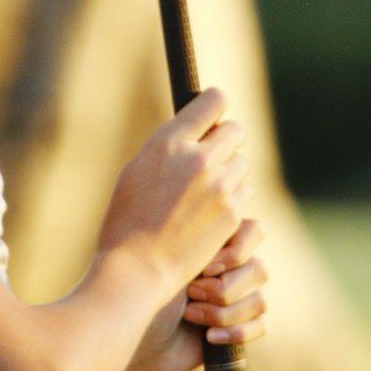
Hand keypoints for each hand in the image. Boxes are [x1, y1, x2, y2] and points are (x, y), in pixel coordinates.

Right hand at [97, 88, 253, 301]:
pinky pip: (243, 190)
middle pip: (235, 130)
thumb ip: (169, 147)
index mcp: (168, 142)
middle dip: (224, 139)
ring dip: (228, 169)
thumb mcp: (136, 170)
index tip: (212, 108)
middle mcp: (199, 159)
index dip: (214, 102)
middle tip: (208, 153)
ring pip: (241, 162)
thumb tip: (196, 132)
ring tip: (201, 190)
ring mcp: (220, 187)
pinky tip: (207, 211)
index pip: (212, 102)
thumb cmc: (127, 219)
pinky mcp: (233, 213)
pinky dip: (231, 196)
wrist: (138, 268)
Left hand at [119, 217, 267, 370]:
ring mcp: (233, 300)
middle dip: (225, 287)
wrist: (122, 335)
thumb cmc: (130, 286)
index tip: (202, 265)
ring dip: (223, 311)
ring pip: (260, 299)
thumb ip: (186, 216)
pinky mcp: (236, 330)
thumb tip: (210, 189)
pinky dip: (235, 332)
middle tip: (190, 292)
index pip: (253, 231)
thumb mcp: (156, 245)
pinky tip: (208, 336)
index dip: (235, 251)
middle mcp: (225, 269)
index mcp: (210, 242)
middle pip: (260, 268)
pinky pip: (261, 326)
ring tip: (189, 315)